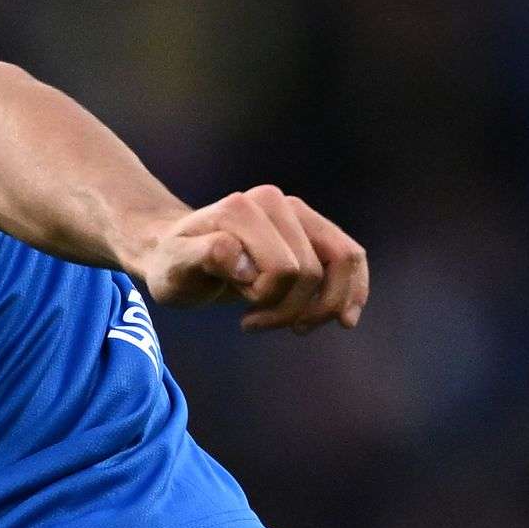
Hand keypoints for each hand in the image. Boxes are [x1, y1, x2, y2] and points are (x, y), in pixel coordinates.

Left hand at [122, 185, 368, 330]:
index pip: (284, 269)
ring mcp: (297, 213)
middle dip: (292, 311)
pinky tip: (345, 319)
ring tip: (294, 326)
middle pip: (313, 271)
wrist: (178, 253)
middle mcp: (275, 201)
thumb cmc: (174, 265)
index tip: (242, 318)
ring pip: (342, 261)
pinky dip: (353, 290)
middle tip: (257, 323)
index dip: (271, 302)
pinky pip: (351, 255)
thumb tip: (238, 256)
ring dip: (324, 306)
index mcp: (243, 208)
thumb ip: (202, 256)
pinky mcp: (312, 229)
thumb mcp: (175, 268)